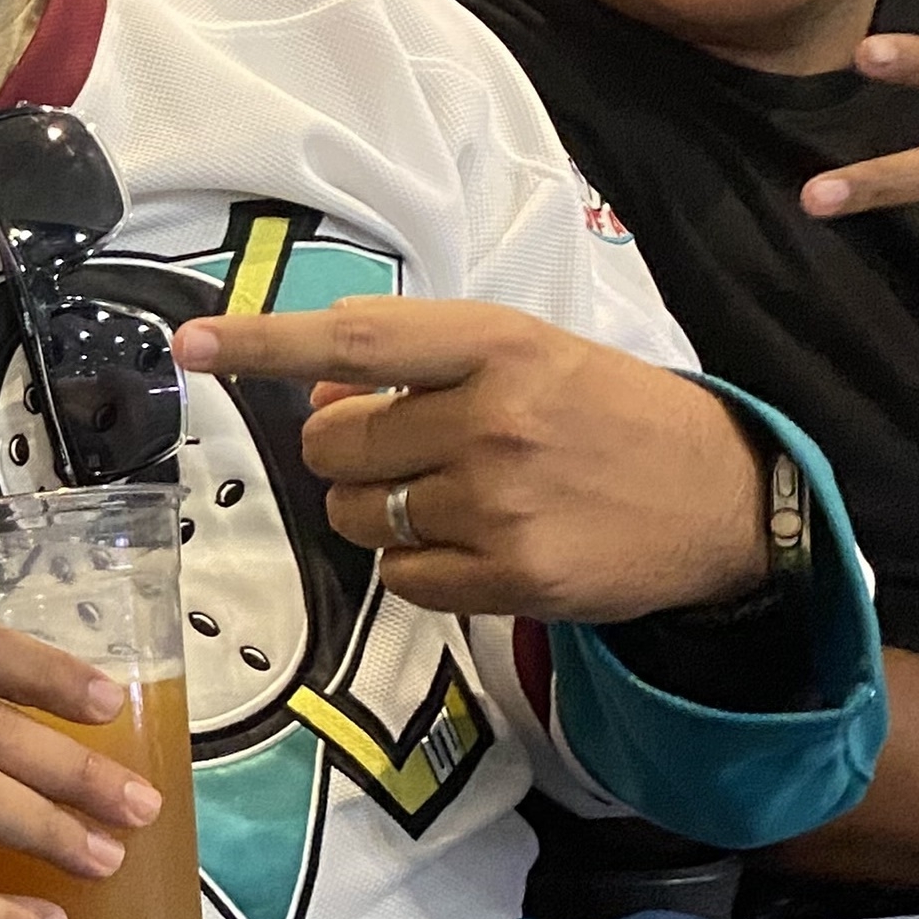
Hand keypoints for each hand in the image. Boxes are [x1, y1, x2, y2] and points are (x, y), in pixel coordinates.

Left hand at [174, 297, 764, 622]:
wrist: (726, 500)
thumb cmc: (610, 416)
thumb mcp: (530, 358)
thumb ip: (425, 367)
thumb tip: (319, 391)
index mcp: (498, 345)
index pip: (354, 340)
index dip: (264, 343)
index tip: (192, 345)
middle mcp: (494, 419)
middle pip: (335, 444)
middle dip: (344, 452)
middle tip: (405, 451)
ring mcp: (501, 504)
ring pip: (356, 516)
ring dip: (377, 512)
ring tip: (451, 498)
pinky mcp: (512, 578)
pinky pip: (401, 578)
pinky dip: (418, 566)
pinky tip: (477, 546)